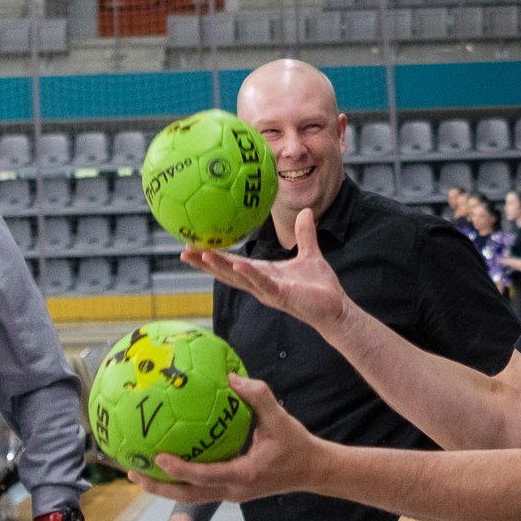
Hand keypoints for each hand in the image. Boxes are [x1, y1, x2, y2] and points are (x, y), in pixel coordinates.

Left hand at [129, 373, 325, 504]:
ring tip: (138, 472)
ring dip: (164, 487)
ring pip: (191, 495)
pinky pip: (199, 488)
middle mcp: (232, 490)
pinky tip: (165, 465)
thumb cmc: (296, 446)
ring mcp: (231, 494)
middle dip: (158, 486)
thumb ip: (259, 397)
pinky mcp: (231, 490)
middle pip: (187, 494)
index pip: (204, 476)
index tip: (158, 457)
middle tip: (133, 471)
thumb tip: (232, 377)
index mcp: (243, 475)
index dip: (180, 469)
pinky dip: (180, 480)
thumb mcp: (280, 419)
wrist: (313, 471)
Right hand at [180, 208, 349, 334]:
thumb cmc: (319, 286)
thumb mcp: (310, 254)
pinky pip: (263, 283)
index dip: (212, 255)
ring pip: (239, 278)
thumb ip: (305, 234)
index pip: (232, 263)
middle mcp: (260, 284)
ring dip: (221, 267)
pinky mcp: (283, 295)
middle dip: (205, 263)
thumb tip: (305, 211)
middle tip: (184, 251)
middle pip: (226, 273)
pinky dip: (250, 274)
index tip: (193, 245)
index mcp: (263, 274)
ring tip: (203, 254)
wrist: (337, 308)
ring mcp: (269, 291)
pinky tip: (238, 264)